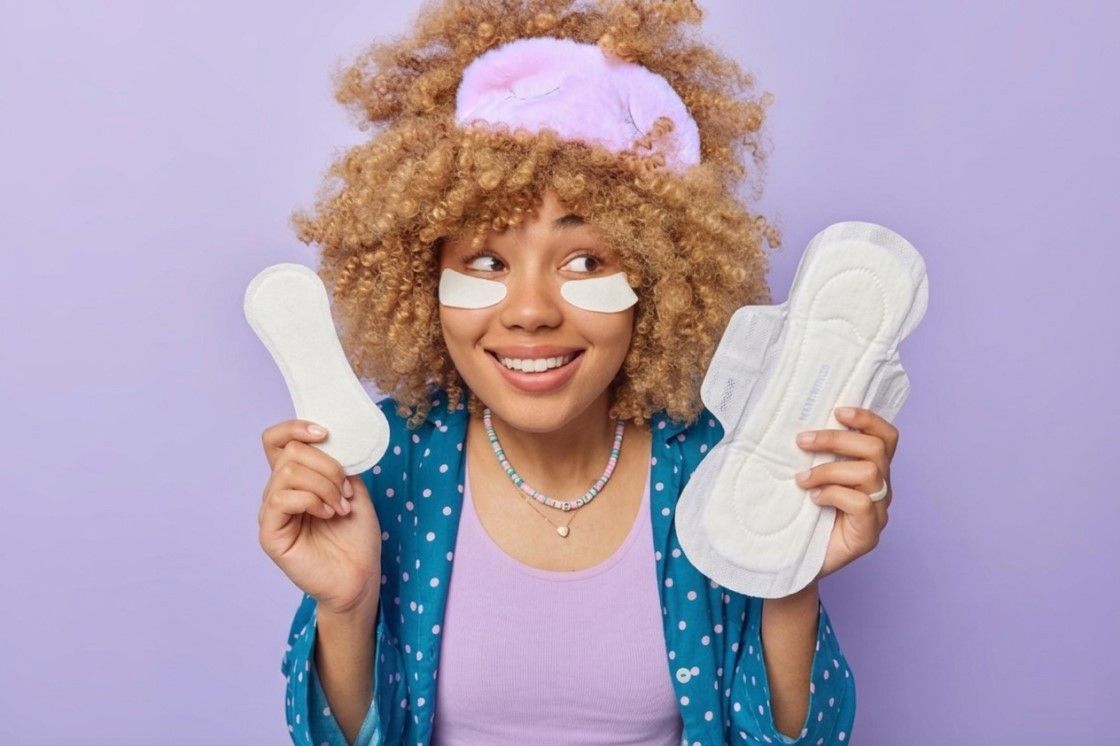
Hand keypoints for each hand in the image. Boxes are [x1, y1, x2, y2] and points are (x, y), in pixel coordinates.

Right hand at [258, 419, 381, 614]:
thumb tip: (329, 441)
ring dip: (324, 485)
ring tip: (341, 507)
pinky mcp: (270, 533)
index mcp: (296, 479)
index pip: (277, 440)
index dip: (295, 427)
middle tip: (346, 492)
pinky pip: (281, 499)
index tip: (325, 433)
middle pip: (290, 452)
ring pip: (288, 472)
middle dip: (327, 466)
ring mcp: (271, 512)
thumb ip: (337, 464)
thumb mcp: (353, 488)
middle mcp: (279, 492)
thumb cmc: (356, 537)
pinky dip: (311, 500)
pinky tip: (328, 514)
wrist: (360, 576)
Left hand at [794, 406, 897, 580]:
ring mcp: (878, 512)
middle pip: (876, 449)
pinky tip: (813, 500)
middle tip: (802, 442)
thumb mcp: (808, 476)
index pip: (886, 437)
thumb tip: (796, 425)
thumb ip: (814, 454)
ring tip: (802, 479)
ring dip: (829, 469)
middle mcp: (880, 488)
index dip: (867, 419)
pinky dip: (833, 494)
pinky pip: (861, 503)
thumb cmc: (801, 513)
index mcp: (871, 470)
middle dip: (837, 439)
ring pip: (870, 473)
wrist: (793, 559)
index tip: (837, 411)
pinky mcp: (869, 534)